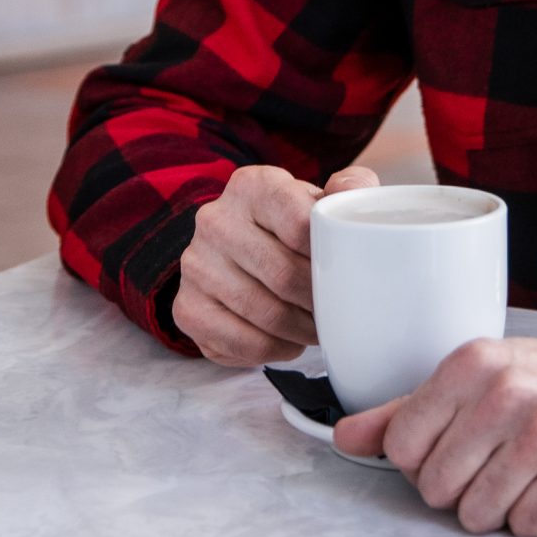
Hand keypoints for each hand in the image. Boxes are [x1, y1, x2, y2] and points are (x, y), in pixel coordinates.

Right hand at [174, 162, 377, 364]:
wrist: (242, 250)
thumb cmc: (294, 225)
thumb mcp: (323, 198)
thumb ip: (349, 186)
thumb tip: (346, 192)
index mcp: (252, 185)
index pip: (301, 225)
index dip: (331, 259)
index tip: (346, 275)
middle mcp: (215, 220)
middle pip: (283, 275)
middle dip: (318, 302)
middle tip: (337, 312)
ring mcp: (195, 264)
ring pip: (264, 313)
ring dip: (300, 330)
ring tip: (317, 329)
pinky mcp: (187, 307)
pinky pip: (239, 342)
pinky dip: (273, 350)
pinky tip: (287, 341)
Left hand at [334, 336, 536, 536]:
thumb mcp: (485, 380)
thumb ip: (408, 409)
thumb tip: (343, 436)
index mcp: (474, 361)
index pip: (399, 445)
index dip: (424, 459)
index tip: (460, 446)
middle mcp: (509, 390)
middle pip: (434, 487)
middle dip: (464, 488)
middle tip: (504, 462)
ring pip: (477, 514)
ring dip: (503, 508)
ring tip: (532, 475)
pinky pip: (527, 527)